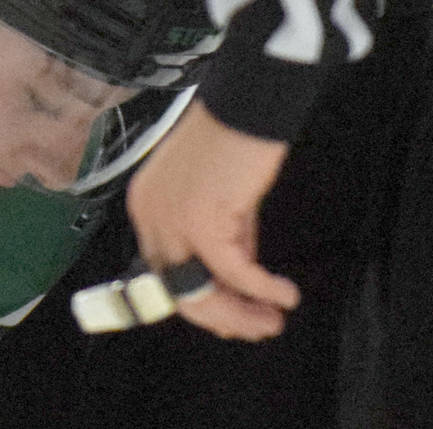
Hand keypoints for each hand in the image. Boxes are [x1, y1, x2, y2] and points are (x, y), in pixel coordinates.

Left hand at [126, 96, 298, 340]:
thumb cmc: (235, 141)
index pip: (164, 271)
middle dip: (224, 317)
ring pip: (200, 291)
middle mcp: (149, 214)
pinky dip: (263, 289)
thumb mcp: (220, 199)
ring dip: (242, 314)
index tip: (232, 320)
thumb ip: (223, 239)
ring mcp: (171, 218)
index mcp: (147, 205)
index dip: (200, 303)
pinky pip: (234, 272)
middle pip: (179, 290)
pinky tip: (285, 294)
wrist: (247, 104)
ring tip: (274, 319)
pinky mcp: (201, 220)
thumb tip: (239, 285)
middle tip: (261, 327)